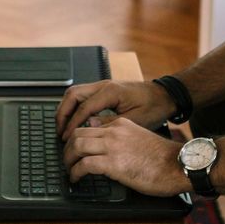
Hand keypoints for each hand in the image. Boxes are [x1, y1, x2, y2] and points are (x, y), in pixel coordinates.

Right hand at [55, 79, 175, 139]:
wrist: (165, 95)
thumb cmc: (154, 107)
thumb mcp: (135, 119)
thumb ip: (111, 123)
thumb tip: (89, 126)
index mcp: (111, 92)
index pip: (83, 107)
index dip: (73, 124)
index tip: (66, 138)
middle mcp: (104, 85)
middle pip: (73, 94)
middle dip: (62, 113)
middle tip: (59, 132)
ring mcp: (103, 86)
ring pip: (75, 93)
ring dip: (66, 109)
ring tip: (63, 127)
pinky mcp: (105, 89)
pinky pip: (83, 95)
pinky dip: (74, 106)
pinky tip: (74, 120)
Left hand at [63, 116, 187, 195]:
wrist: (178, 164)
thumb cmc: (163, 158)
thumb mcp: (139, 139)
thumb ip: (122, 138)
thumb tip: (105, 143)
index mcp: (121, 124)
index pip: (90, 126)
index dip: (78, 138)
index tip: (75, 149)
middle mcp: (114, 132)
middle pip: (78, 133)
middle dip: (67, 148)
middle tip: (67, 159)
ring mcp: (113, 146)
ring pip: (77, 146)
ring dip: (67, 160)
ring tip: (68, 170)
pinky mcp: (113, 164)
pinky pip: (84, 165)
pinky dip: (75, 172)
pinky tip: (75, 179)